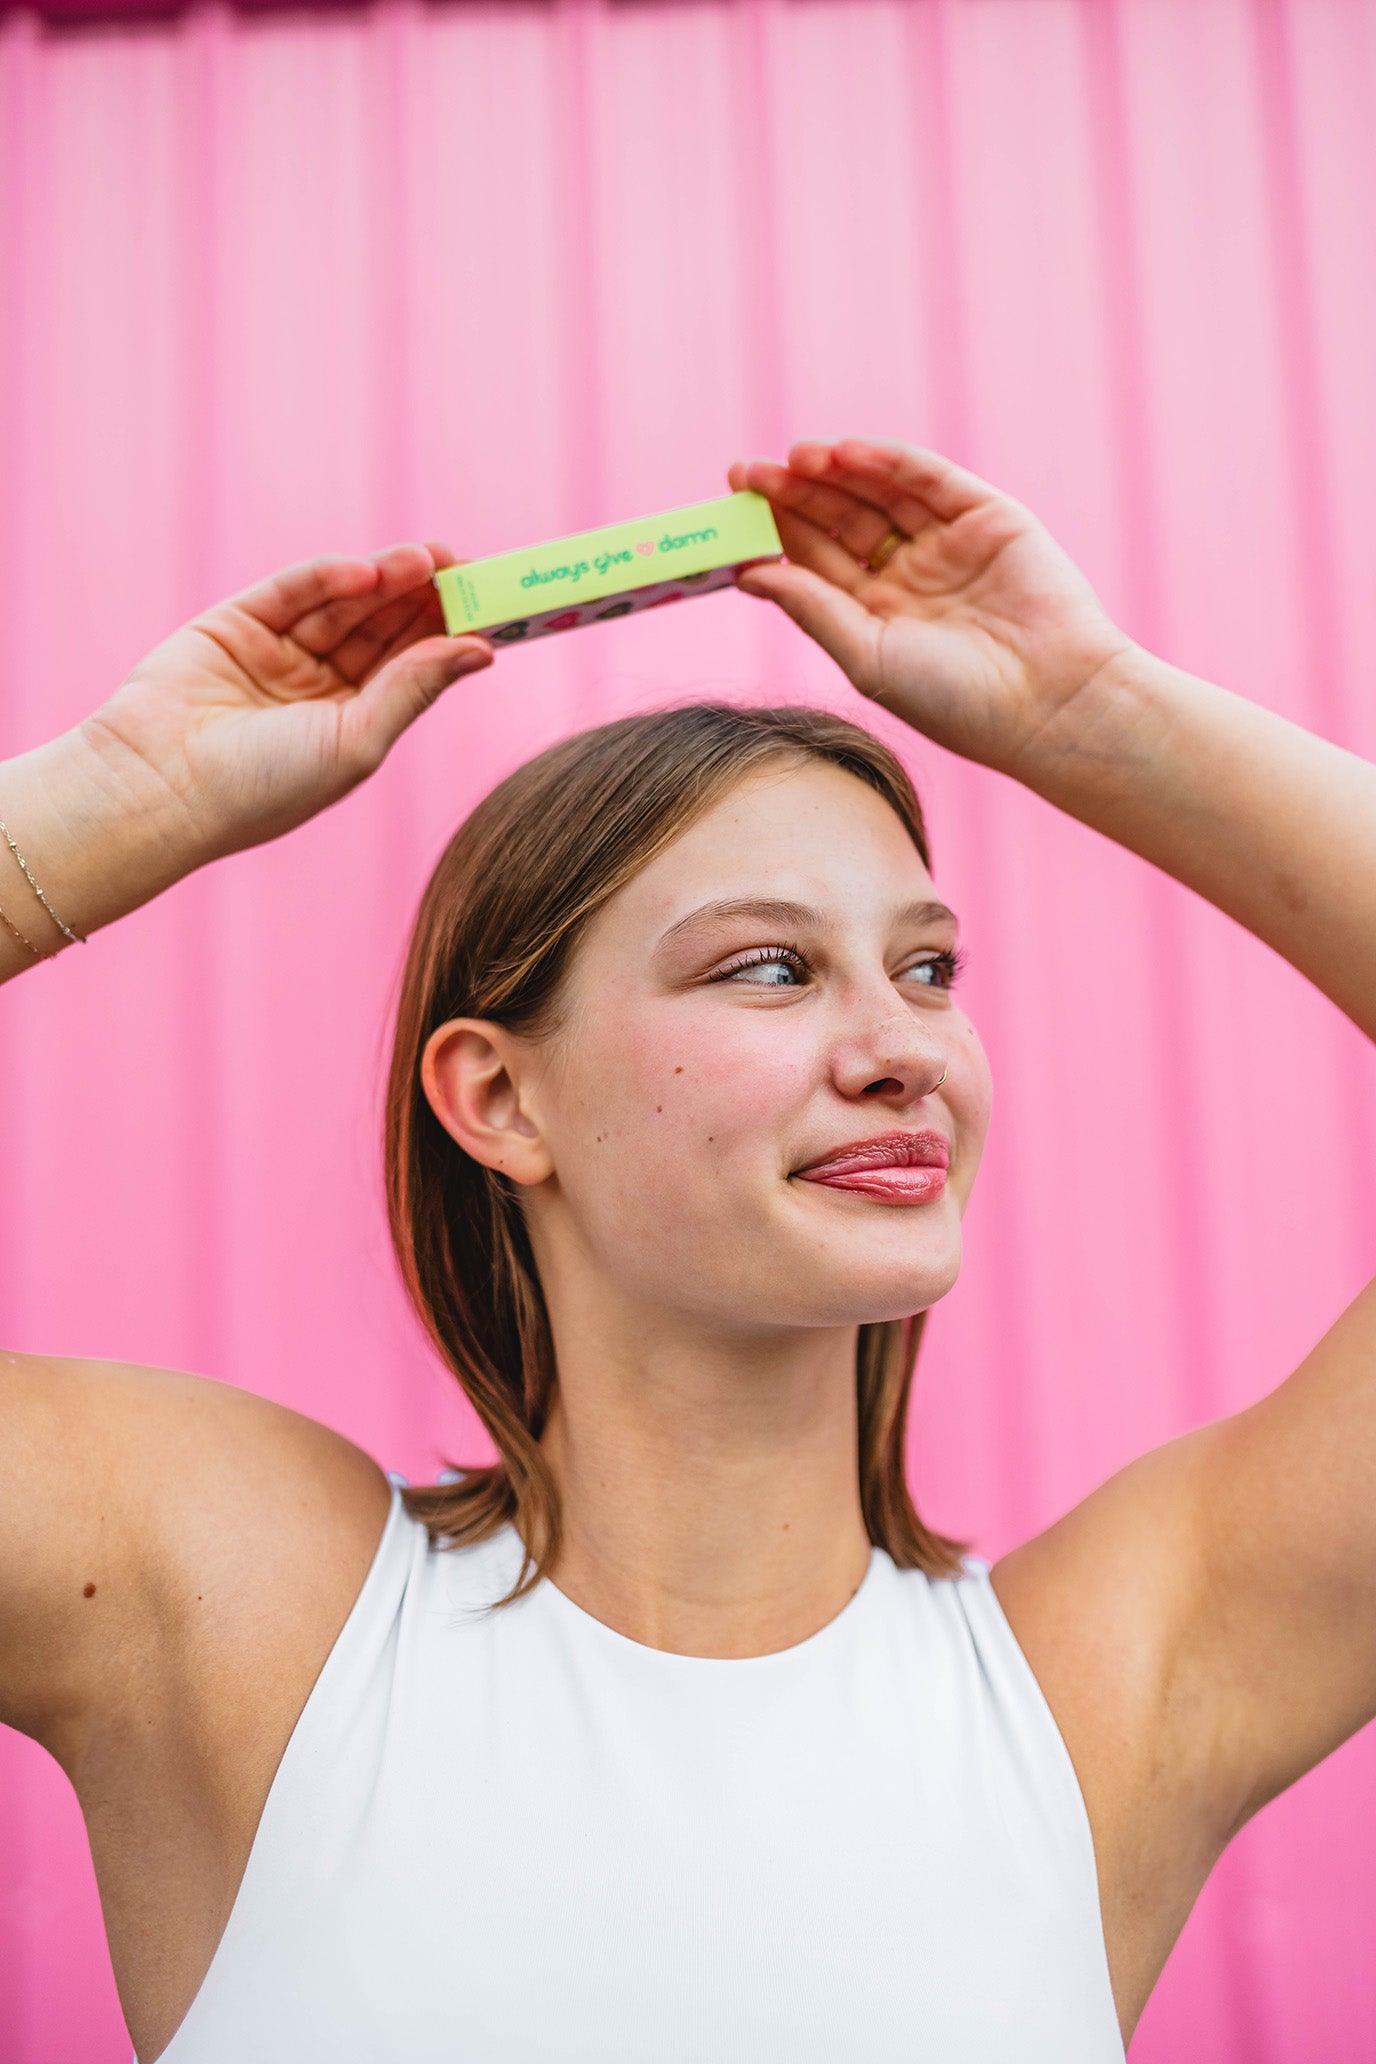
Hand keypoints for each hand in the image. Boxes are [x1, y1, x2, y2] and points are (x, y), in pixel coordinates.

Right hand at [80, 543, 493, 862]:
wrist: (161, 789)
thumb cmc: (263, 787)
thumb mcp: (356, 742)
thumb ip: (414, 688)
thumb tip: (481, 650)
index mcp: (354, 723)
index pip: (411, 665)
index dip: (448, 632)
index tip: (491, 604)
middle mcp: (319, 686)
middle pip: (383, 627)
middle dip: (423, 597)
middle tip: (465, 567)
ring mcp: (278, 652)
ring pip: (344, 604)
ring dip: (385, 578)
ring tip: (427, 559)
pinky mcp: (236, 623)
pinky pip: (293, 590)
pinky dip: (330, 577)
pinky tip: (367, 570)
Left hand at [727, 439, 1136, 777]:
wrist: (1050, 701)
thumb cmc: (957, 700)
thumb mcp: (867, 657)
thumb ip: (811, 609)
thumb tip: (750, 574)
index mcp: (878, 616)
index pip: (815, 561)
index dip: (775, 533)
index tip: (732, 511)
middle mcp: (910, 575)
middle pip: (839, 520)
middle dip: (794, 494)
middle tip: (746, 473)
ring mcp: (948, 543)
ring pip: (878, 493)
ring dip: (833, 472)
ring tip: (791, 458)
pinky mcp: (987, 517)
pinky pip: (929, 478)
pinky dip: (888, 461)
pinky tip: (846, 454)